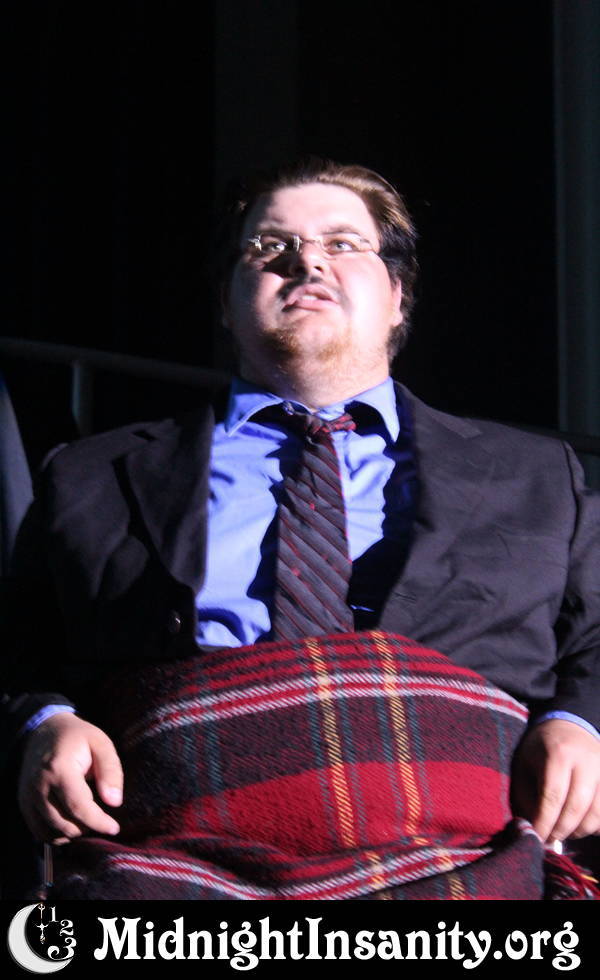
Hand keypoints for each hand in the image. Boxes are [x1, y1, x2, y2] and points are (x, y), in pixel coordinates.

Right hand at [18, 712, 122, 843]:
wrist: (44, 731)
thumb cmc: (78, 738)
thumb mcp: (101, 743)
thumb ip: (110, 770)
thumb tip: (114, 802)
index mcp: (59, 769)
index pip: (78, 807)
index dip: (98, 822)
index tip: (114, 828)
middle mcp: (39, 786)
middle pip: (66, 824)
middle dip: (88, 827)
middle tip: (102, 816)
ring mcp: (28, 797)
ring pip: (53, 833)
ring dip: (74, 832)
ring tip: (88, 815)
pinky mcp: (24, 804)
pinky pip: (40, 832)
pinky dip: (58, 834)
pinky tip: (72, 821)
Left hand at [511, 719, 599, 841]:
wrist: (569, 725)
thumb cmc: (541, 748)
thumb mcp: (524, 764)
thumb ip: (525, 794)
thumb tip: (532, 826)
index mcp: (558, 754)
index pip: (553, 797)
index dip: (544, 822)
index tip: (536, 837)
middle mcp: (585, 761)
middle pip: (576, 808)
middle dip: (560, 830)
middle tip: (548, 840)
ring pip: (595, 813)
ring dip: (578, 831)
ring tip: (562, 832)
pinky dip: (594, 824)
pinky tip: (579, 824)